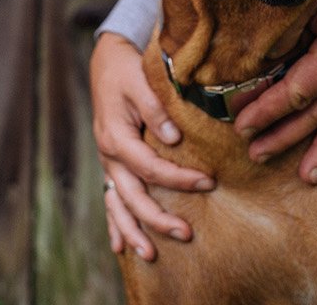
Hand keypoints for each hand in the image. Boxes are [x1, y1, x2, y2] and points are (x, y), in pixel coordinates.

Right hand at [90, 31, 215, 259]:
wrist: (107, 62)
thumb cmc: (128, 70)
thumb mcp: (141, 82)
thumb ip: (156, 110)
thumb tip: (172, 139)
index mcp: (116, 137)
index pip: (150, 167)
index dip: (179, 179)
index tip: (208, 183)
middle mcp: (108, 155)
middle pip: (133, 196)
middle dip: (158, 218)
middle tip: (187, 234)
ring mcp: (107, 163)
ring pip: (118, 205)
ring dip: (133, 231)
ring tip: (150, 255)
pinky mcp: (111, 165)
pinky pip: (111, 200)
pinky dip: (115, 224)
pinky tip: (120, 247)